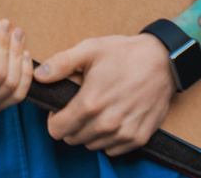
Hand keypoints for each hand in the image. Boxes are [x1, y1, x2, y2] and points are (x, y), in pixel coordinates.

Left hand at [34, 33, 173, 155]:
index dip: (54, 119)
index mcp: (90, 103)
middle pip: (73, 139)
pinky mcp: (139, 138)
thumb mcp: (89, 49)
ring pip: (92, 145)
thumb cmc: (124, 53)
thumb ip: (61, 63)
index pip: (57, 130)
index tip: (61, 107)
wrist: (162, 60)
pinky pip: (113, 150)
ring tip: (98, 110)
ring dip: (89, 132)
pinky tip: (113, 118)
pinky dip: (108, 139)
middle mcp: (106, 123)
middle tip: (80, 106)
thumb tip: (38, 75)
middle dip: (70, 125)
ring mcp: (124, 133)